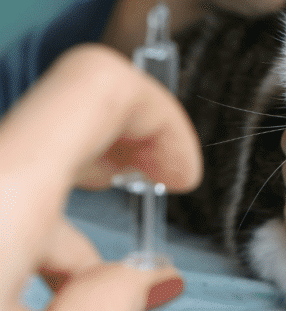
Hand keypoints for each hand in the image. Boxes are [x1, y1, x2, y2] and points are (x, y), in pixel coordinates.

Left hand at [0, 44, 201, 309]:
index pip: (100, 83)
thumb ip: (105, 305)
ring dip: (83, 198)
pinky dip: (36, 221)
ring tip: (97, 271)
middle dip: (132, 147)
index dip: (162, 117)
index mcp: (4, 189)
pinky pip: (4, 191)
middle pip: (72, 108)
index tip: (181, 176)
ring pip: (33, 158)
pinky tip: (47, 281)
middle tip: (160, 189)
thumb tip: (150, 278)